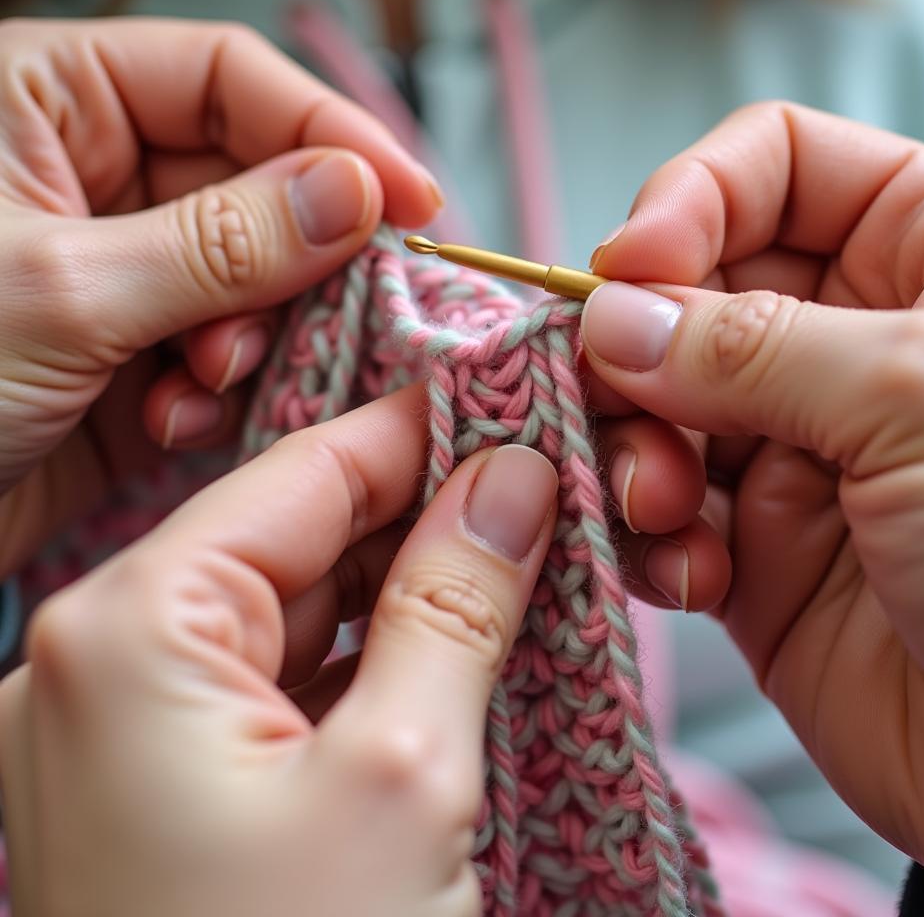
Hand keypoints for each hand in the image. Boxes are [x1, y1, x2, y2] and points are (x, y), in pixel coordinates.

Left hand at [0, 17, 441, 574]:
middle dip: (295, 262)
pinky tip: (178, 420)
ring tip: (211, 382)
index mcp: (50, 103)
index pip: (228, 80)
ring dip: (255, 339)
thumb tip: (354, 192)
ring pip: (255, 283)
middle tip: (332, 314)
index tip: (411, 199)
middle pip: (258, 189)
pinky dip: (222, 393)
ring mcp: (124, 274)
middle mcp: (95, 180)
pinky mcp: (136, 357)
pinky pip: (227, 356)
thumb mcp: (64, 288)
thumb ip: (222, 240)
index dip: (331, 131)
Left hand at [0, 383, 559, 915]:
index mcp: (128, 630)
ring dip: (408, 588)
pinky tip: (458, 648)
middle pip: (297, 536)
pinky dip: (373, 660)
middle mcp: (101, 666)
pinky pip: (283, 683)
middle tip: (540, 494)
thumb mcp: (405, 774)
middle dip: (423, 514)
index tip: (513, 410)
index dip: (419, 435)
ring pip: (296, 609)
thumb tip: (512, 478)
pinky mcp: (170, 794)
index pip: (302, 472)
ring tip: (519, 562)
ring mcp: (128, 736)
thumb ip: (457, 596)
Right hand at [582, 102, 923, 902]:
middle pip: (694, 285)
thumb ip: (749, 343)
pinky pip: (656, 506)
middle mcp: (859, 341)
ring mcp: (800, 446)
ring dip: (632, 444)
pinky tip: (688, 573)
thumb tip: (609, 316)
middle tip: (622, 397)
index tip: (629, 266)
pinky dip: (646, 532)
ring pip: (656, 398)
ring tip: (661, 502)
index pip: (779, 167)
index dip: (691, 200)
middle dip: (640, 341)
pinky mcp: (755, 545)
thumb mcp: (922, 399)